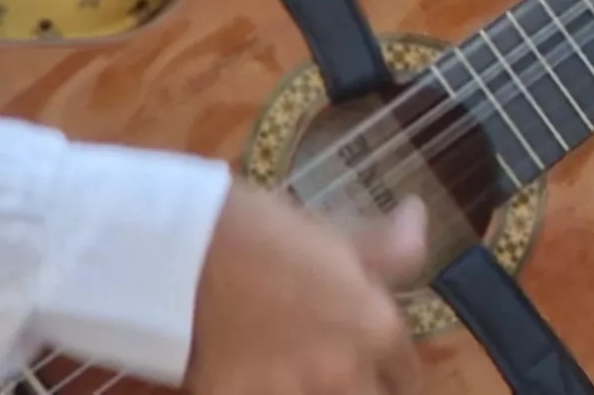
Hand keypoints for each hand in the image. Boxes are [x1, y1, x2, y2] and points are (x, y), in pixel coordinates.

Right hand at [182, 186, 427, 394]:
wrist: (176, 251)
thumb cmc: (260, 231)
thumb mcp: (332, 233)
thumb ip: (388, 247)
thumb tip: (417, 217)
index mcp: (374, 328)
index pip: (406, 376)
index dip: (394, 374)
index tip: (382, 371)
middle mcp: (342, 371)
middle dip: (361, 388)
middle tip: (338, 375)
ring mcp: (290, 394)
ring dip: (313, 391)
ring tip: (293, 375)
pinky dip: (264, 391)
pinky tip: (253, 380)